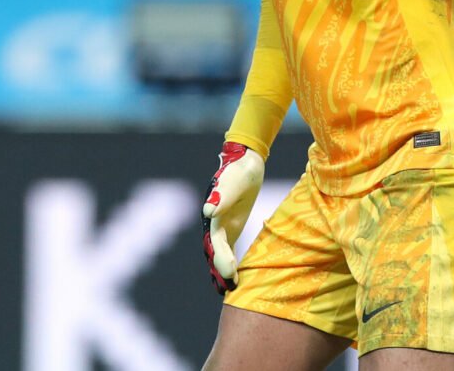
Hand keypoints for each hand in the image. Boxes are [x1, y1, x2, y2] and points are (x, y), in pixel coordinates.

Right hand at [201, 141, 264, 293]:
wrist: (245, 163)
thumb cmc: (239, 171)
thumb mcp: (232, 181)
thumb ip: (221, 195)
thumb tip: (208, 210)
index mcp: (212, 213)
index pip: (215, 240)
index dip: (220, 257)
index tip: (229, 272)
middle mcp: (213, 222)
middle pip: (214, 250)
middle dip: (219, 269)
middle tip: (228, 289)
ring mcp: (221, 226)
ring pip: (218, 253)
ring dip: (221, 271)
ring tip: (229, 290)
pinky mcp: (230, 228)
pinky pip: (227, 249)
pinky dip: (229, 264)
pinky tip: (234, 280)